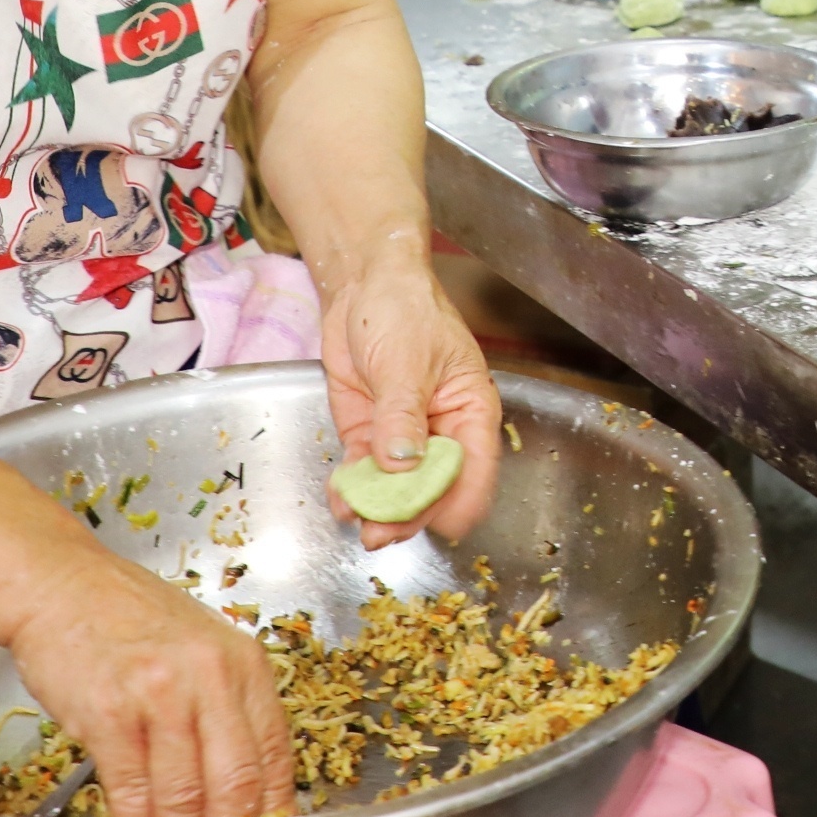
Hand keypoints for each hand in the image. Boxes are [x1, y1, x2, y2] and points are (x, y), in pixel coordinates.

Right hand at [1, 548, 292, 816]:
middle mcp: (209, 678)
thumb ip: (229, 707)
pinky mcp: (109, 714)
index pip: (274, 754)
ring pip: (184, 795)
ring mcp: (159, 695)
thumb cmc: (132, 618)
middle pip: (236, 783)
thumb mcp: (204, 647)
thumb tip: (252, 782)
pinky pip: (131, 790)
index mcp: (243, 664)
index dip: (272, 808)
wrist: (63, 586)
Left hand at [316, 243, 502, 548]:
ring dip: (377, 508)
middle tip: (380, 531)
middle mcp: (442, 432)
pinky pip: (365, 474)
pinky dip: (354, 490)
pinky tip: (342, 500)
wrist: (362, 285)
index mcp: (471, 411)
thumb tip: (403, 466)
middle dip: (408, 513)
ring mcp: (403, 437)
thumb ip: (403, 417)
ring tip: (355, 518)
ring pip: (397, 489)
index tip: (436, 527)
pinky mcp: (370, 435)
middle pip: (433, 489)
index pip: (475, 469)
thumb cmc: (404, 309)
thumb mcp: (405, 363)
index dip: (459, 502)